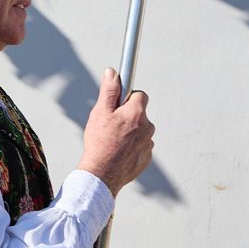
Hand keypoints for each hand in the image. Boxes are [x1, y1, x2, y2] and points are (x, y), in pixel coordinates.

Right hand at [76, 68, 153, 195]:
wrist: (102, 174)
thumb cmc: (100, 142)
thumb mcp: (100, 112)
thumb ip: (108, 91)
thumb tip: (112, 73)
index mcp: (137, 113)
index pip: (140, 95)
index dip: (127, 97)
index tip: (118, 103)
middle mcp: (148, 127)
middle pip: (139, 114)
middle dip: (127, 116)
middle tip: (111, 125)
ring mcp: (148, 144)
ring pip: (140, 131)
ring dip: (130, 133)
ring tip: (113, 141)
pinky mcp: (146, 158)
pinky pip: (140, 146)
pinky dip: (131, 147)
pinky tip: (118, 152)